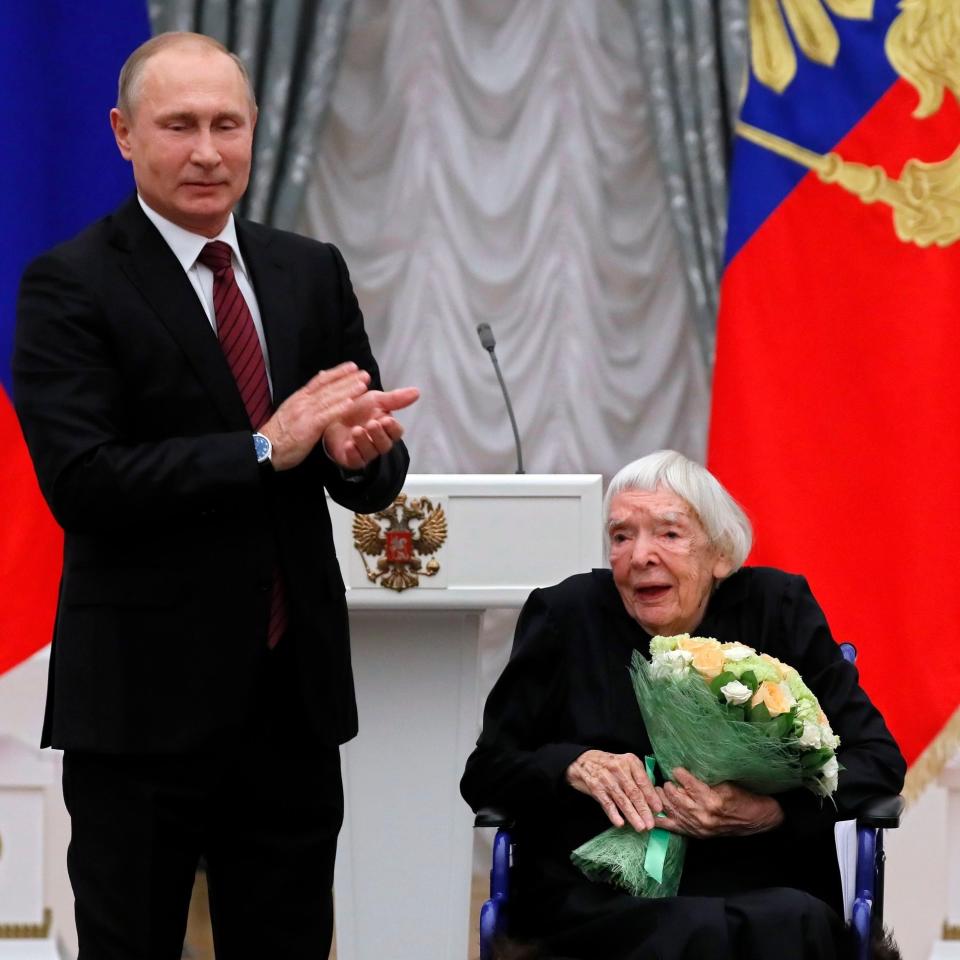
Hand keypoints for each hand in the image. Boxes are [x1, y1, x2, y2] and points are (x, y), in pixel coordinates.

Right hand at [260, 363, 370, 470]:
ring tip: (363, 384)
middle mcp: (303, 402)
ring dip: (348, 390)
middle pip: (328, 387)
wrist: (264, 449)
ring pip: (330, 398)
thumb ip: (304, 400)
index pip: (320, 380)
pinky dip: (339, 408)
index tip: (352, 367)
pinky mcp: (308, 427)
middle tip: (364, 372)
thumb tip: (316, 386)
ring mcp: (305, 413)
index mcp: (299, 398)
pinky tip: (351, 403)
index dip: (337, 372)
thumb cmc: (279, 434)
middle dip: (347, 379)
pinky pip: (326, 416)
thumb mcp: (290, 411)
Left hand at [322, 386, 419, 469]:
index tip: (387, 419)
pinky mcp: (352, 459)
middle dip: (379, 434)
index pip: (396, 432)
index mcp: (386, 429)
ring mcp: (365, 452)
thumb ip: (396, 398)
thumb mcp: (376, 399)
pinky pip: (356, 460)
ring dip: (365, 441)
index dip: (393, 428)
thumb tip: (417, 392)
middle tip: (372, 423)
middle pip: (385, 444)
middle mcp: (378, 442)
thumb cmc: (356, 408)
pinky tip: (349, 444)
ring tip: (357, 430)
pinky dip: (353, 453)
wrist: (330, 414)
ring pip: (371, 452)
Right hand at [565, 750, 661, 830]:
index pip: (643, 781)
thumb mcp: (625, 764)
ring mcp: (606, 778)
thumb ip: (637, 777)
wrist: (582, 761)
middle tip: (651, 824)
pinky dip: (613, 814)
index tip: (658, 809)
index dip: (651, 796)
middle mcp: (618, 769)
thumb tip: (652, 798)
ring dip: (632, 815)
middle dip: (643, 810)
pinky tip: (620, 823)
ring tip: (640, 827)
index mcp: (629, 762)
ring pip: (622, 800)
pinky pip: (607, 803)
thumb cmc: (609, 764)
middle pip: (634, 792)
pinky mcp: (595, 787)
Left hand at [656, 767, 783, 837]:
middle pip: (673, 796)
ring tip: (659, 790)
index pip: (685, 782)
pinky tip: (652, 812)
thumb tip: (686, 770)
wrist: (756, 820)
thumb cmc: (744, 798)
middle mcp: (702, 815)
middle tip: (666, 778)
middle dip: (667, 785)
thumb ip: (706, 778)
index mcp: (710, 799)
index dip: (679, 773)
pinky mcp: (696, 834)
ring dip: (662, 798)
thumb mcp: (727, 783)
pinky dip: (661, 819)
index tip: (676, 768)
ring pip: (670, 810)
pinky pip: (673, 827)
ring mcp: (697, 827)